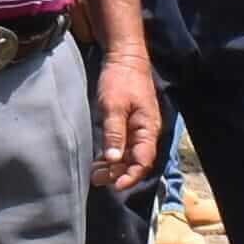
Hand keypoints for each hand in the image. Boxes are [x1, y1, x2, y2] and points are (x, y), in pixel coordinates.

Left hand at [90, 47, 164, 189]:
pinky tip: (99, 161)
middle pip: (136, 161)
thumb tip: (114, 159)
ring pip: (129, 155)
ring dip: (114, 166)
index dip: (131, 176)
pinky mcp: (129, 123)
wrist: (125, 57)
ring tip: (95, 174)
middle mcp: (146, 131)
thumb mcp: (114, 105)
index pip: (143, 161)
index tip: (116, 186)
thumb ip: (114, 132)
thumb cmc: (121, 79)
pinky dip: (112, 155)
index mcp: (148, 128)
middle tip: (98, 179)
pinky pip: (123, 145)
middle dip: (119, 174)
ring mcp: (138, 128)